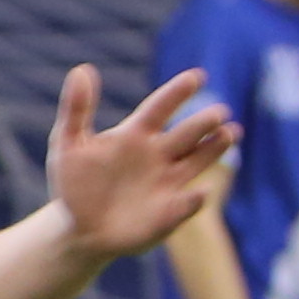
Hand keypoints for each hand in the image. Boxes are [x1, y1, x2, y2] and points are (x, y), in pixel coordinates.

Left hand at [43, 62, 234, 262]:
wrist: (79, 229)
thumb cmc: (74, 182)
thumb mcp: (67, 144)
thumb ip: (76, 109)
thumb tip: (81, 69)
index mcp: (136, 134)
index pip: (160, 107)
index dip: (177, 92)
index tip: (197, 76)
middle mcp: (159, 154)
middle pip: (187, 133)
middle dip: (204, 122)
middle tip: (218, 113)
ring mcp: (169, 182)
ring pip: (199, 160)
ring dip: (215, 148)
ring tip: (231, 133)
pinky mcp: (171, 211)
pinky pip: (188, 203)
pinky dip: (194, 199)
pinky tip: (199, 192)